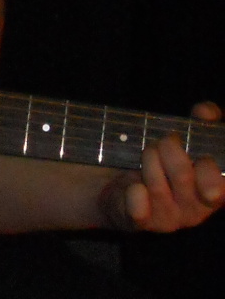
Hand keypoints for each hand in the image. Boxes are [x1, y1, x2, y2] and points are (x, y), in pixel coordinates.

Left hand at [99, 102, 224, 232]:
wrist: (119, 184)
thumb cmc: (163, 161)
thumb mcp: (185, 139)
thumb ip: (201, 123)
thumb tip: (205, 112)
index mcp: (213, 191)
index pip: (220, 188)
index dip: (210, 170)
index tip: (197, 152)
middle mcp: (195, 210)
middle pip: (184, 177)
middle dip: (169, 150)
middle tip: (163, 141)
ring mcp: (168, 219)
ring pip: (157, 185)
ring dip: (147, 160)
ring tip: (145, 154)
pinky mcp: (138, 222)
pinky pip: (139, 211)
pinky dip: (135, 195)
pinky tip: (134, 186)